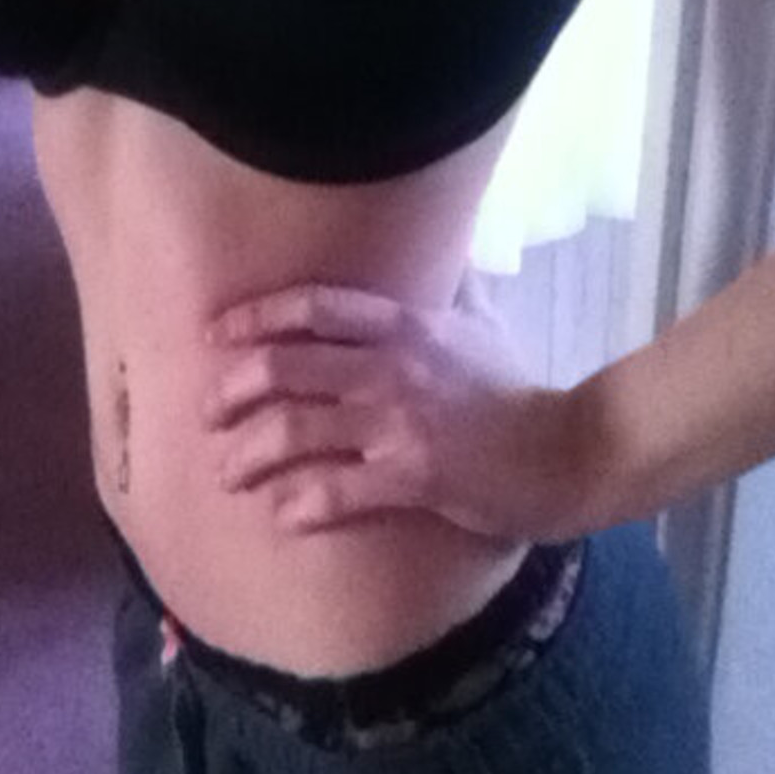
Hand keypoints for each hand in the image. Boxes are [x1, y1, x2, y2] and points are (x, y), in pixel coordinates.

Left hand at [202, 278, 590, 541]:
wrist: (568, 451)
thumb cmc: (516, 391)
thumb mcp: (483, 325)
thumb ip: (451, 289)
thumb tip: (444, 256)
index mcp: (404, 325)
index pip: (312, 308)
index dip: (254, 317)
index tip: (214, 334)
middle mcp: (391, 366)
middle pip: (284, 367)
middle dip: (231, 390)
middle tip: (206, 413)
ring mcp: (398, 423)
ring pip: (294, 432)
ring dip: (248, 456)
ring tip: (227, 473)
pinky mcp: (412, 476)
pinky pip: (334, 492)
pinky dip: (299, 506)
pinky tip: (282, 517)